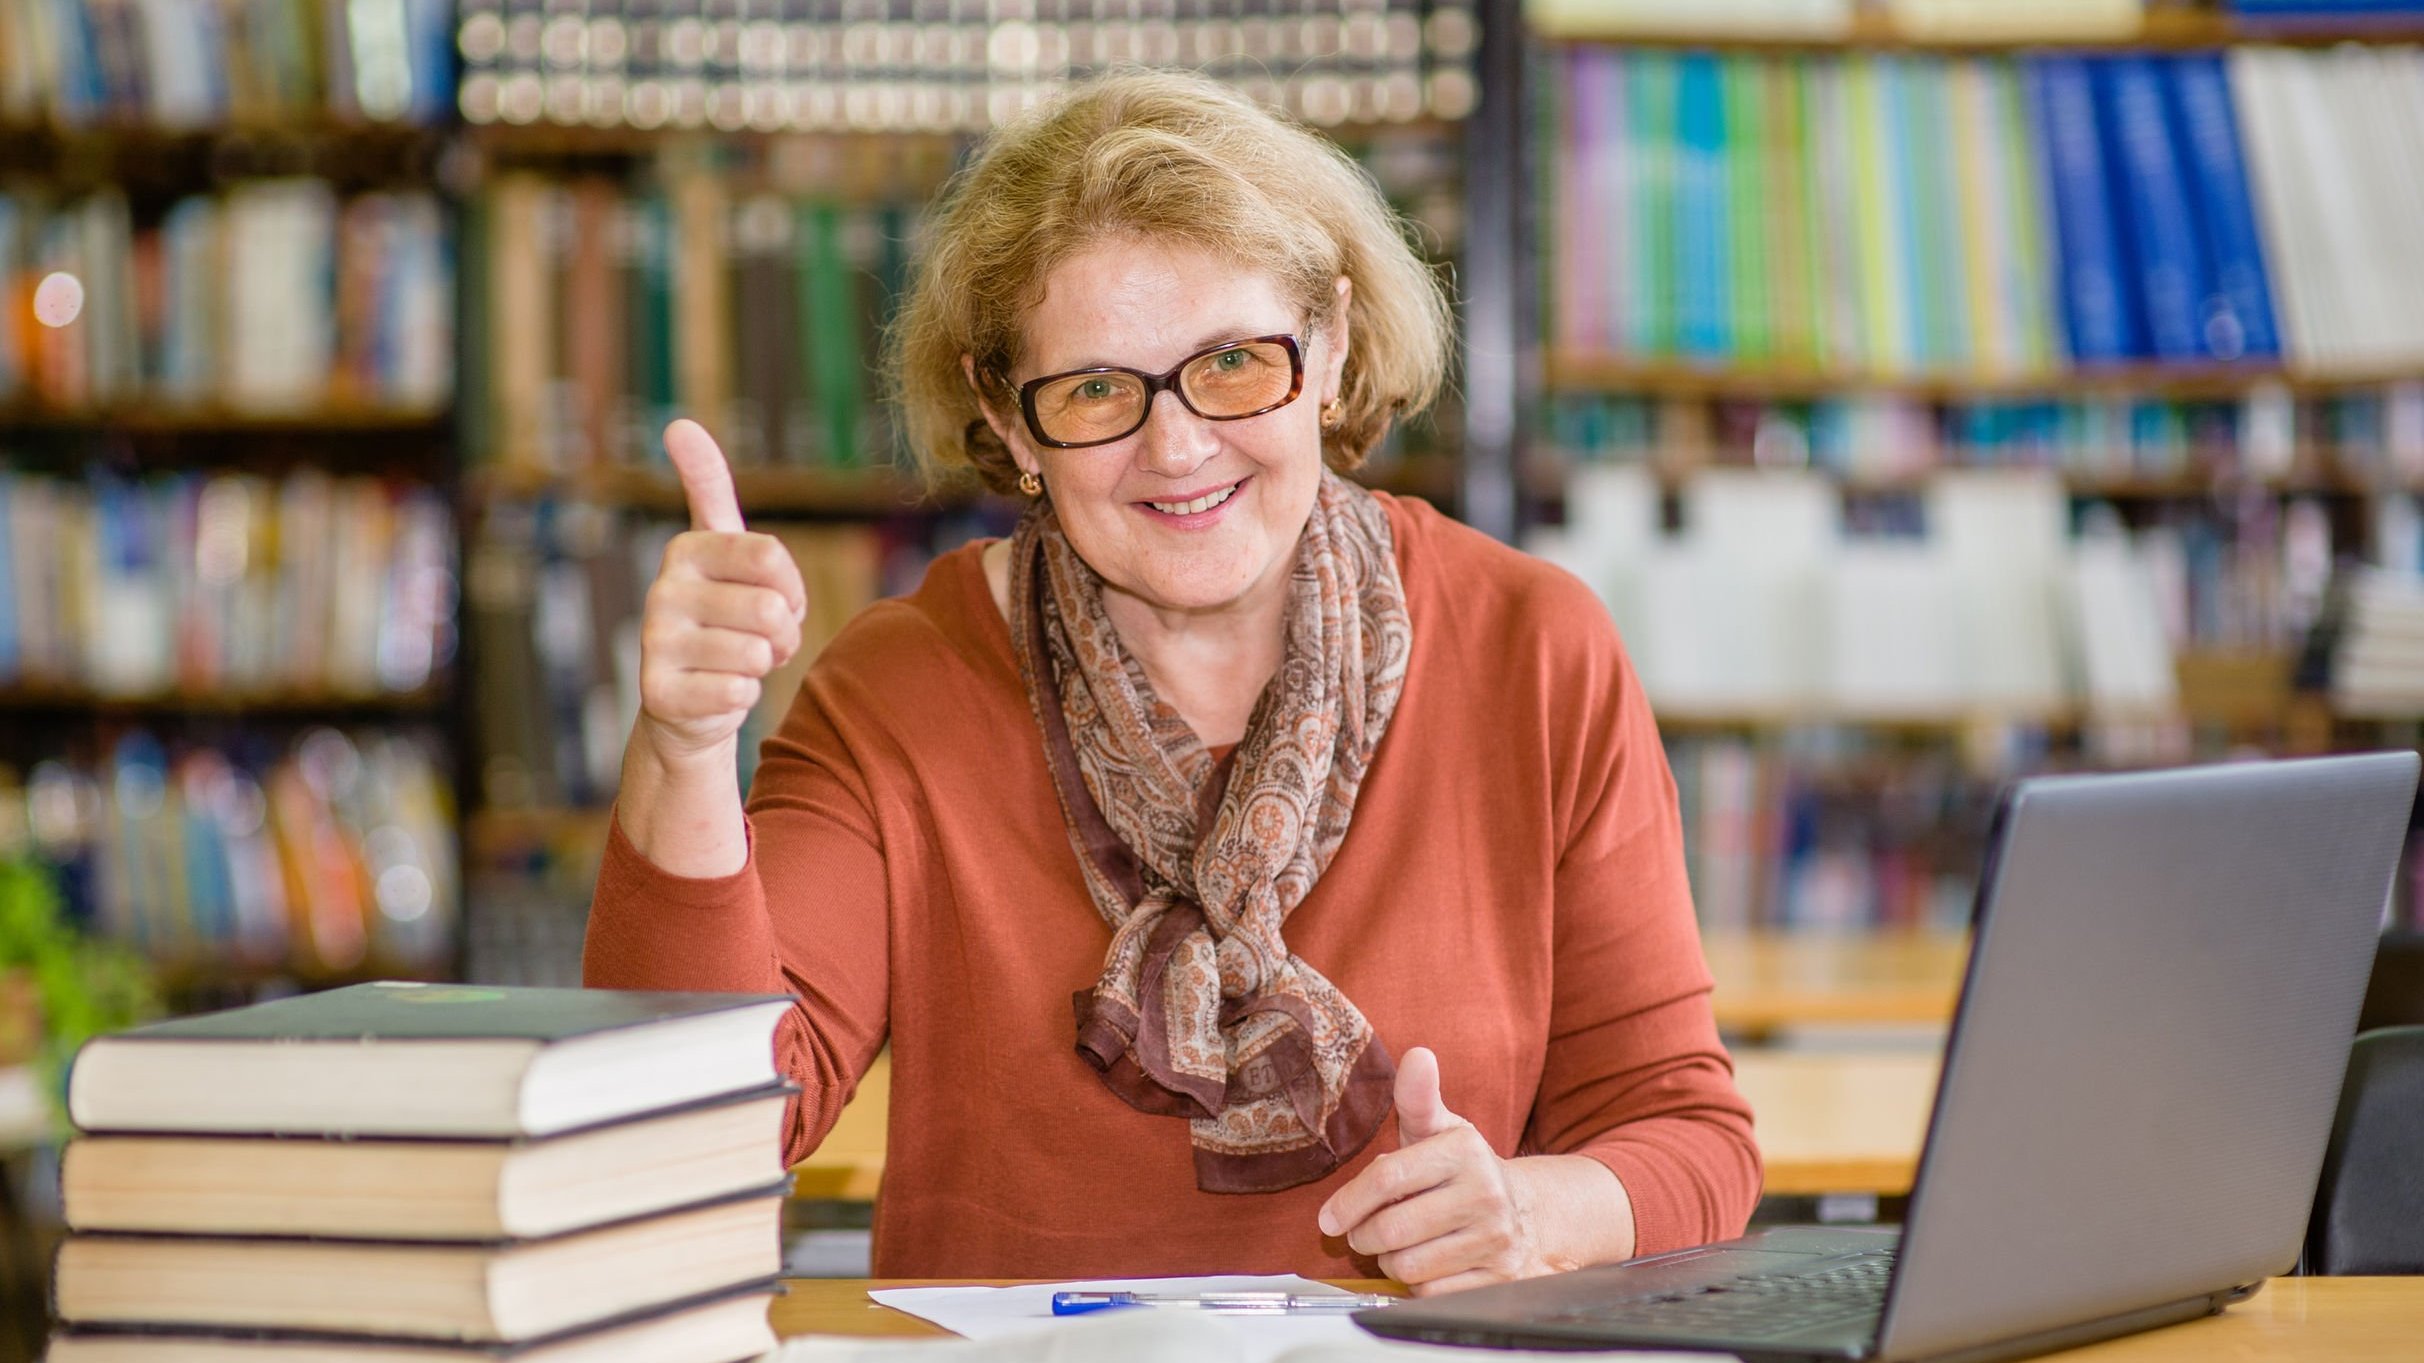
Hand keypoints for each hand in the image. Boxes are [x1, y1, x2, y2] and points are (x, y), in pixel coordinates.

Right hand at [634, 420, 807, 767]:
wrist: (692, 703)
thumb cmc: (725, 618)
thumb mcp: (724, 550)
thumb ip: (709, 488)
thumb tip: (680, 424)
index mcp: (685, 550)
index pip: (769, 556)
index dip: (791, 587)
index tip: (775, 595)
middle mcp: (661, 590)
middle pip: (769, 608)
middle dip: (784, 634)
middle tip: (763, 641)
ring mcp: (654, 643)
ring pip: (756, 653)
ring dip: (765, 665)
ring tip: (741, 664)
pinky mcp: (657, 695)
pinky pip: (739, 691)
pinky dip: (744, 697)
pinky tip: (719, 692)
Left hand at [1317, 1047, 1594, 1296]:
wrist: (1529, 1215)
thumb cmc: (1464, 1171)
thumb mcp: (1441, 1129)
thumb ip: (1418, 1097)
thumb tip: (1417, 1055)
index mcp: (1464, 1151)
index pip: (1387, 1178)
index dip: (1348, 1202)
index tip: (1328, 1219)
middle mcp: (1485, 1195)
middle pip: (1391, 1230)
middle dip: (1364, 1235)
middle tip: (1362, 1232)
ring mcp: (1495, 1241)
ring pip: (1407, 1266)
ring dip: (1389, 1260)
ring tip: (1398, 1245)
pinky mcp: (1499, 1280)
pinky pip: (1430, 1294)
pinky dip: (1416, 1285)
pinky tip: (1425, 1264)